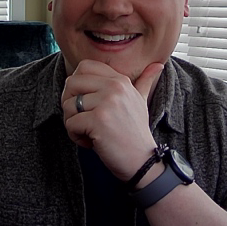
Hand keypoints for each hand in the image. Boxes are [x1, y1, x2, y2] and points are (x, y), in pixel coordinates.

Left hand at [61, 59, 163, 180]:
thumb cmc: (135, 131)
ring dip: (72, 122)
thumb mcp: (140, 101)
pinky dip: (75, 136)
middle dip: (68, 103)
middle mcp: (114, 87)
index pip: (85, 66)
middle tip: (80, 118)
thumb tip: (158, 65)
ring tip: (88, 132)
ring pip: (67, 105)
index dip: (76, 84)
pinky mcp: (99, 120)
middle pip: (71, 83)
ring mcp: (107, 103)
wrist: (142, 161)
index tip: (84, 101)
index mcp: (120, 80)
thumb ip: (145, 81)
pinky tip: (90, 142)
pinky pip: (70, 123)